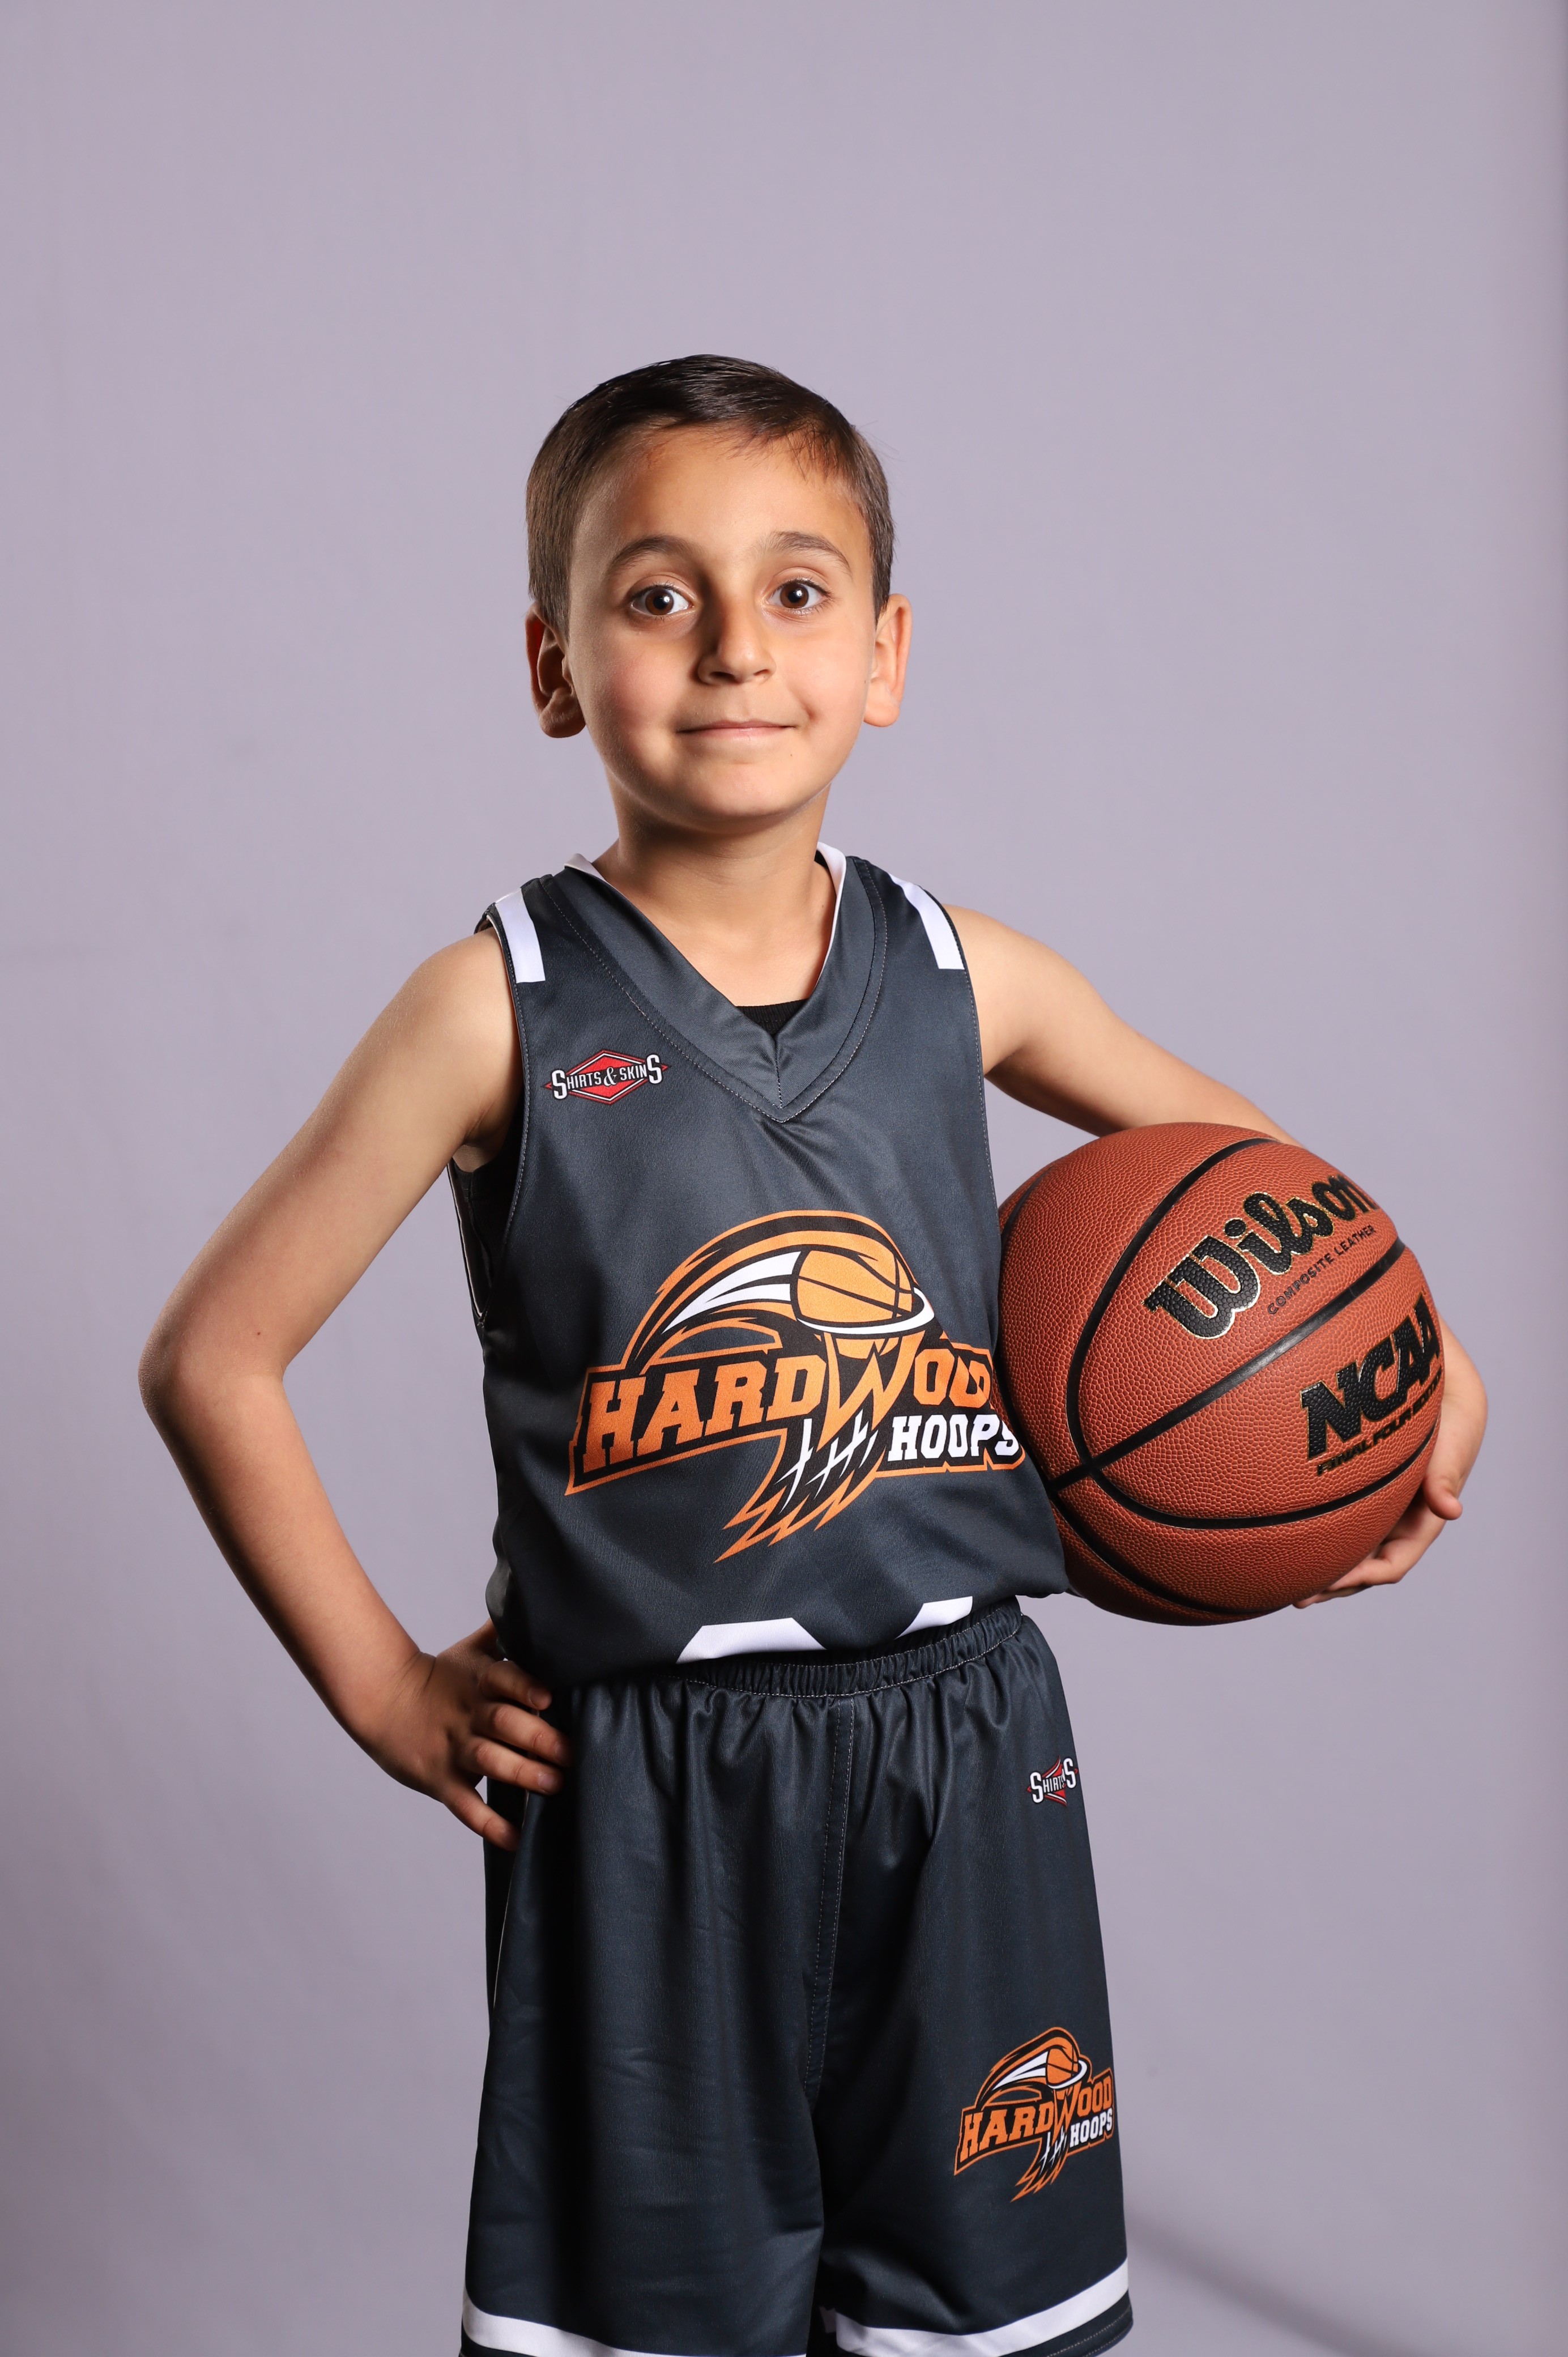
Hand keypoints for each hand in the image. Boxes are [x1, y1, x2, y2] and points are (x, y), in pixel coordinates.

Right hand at [357, 1620, 570, 1847]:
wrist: (382, 1702)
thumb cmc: (437, 1678)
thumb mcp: (466, 1652)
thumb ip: (500, 1634)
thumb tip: (531, 1598)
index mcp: (479, 1681)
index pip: (505, 1680)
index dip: (525, 1688)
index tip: (547, 1699)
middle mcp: (469, 1715)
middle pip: (506, 1724)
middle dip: (540, 1739)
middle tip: (572, 1753)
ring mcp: (454, 1749)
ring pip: (491, 1762)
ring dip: (523, 1774)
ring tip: (553, 1786)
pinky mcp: (440, 1780)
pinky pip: (466, 1807)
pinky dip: (491, 1825)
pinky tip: (518, 1838)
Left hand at [1295, 1319, 1485, 1606]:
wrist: (1436, 1376)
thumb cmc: (1446, 1405)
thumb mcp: (1454, 1434)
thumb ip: (1447, 1471)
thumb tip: (1452, 1510)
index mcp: (1421, 1516)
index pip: (1392, 1563)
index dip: (1360, 1578)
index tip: (1326, 1584)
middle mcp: (1397, 1516)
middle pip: (1362, 1564)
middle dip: (1332, 1583)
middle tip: (1294, 1596)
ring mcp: (1377, 1502)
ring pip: (1346, 1544)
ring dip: (1317, 1562)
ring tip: (1279, 1576)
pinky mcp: (1359, 1483)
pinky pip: (1333, 1512)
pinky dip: (1310, 1525)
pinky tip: (1274, 1525)